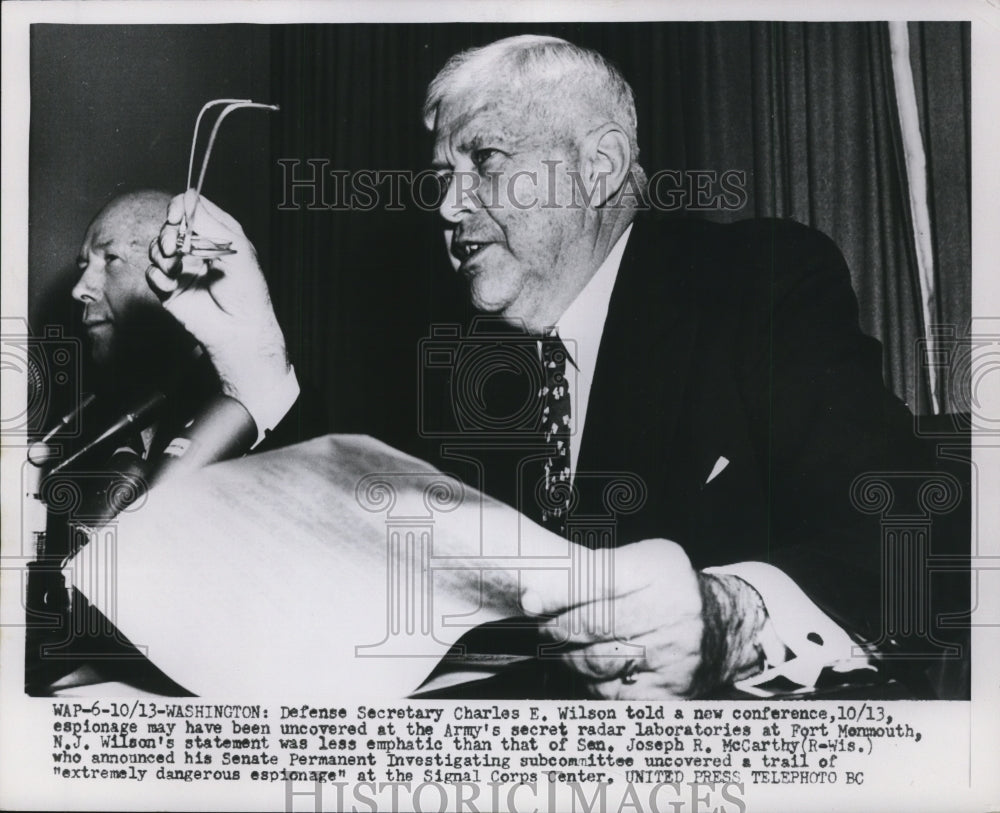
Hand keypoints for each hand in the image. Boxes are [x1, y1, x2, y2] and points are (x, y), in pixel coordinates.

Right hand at [146, 190, 289, 409]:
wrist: (239, 329)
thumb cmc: (246, 290)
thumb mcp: (235, 249)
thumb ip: (209, 223)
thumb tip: (187, 200)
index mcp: (216, 233)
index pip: (191, 207)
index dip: (179, 207)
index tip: (176, 217)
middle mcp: (197, 248)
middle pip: (169, 226)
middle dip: (166, 233)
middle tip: (173, 247)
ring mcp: (183, 268)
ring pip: (156, 248)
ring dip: (161, 255)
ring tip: (175, 269)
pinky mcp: (170, 288)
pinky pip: (152, 273)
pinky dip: (158, 276)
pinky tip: (171, 285)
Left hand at [520, 538, 703, 697]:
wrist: (722, 628)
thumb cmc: (671, 590)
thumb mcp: (644, 561)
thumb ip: (595, 569)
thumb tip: (541, 591)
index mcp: (663, 571)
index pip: (599, 581)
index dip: (560, 593)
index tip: (531, 601)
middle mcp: (674, 612)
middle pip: (595, 625)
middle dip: (558, 627)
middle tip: (545, 626)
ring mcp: (674, 656)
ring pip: (598, 662)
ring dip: (570, 655)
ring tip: (567, 646)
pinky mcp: (670, 692)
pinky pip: (612, 692)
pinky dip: (592, 682)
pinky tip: (594, 669)